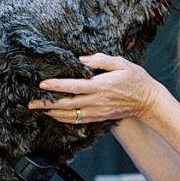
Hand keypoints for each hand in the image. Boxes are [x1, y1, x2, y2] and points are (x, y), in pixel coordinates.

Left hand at [27, 53, 167, 122]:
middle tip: (31, 103)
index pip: (73, 86)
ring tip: (40, 110)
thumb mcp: (121, 63)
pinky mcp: (99, 117)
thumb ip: (100, 60)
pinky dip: (65, 119)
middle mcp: (97, 101)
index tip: (42, 84)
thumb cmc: (136, 79)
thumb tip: (81, 60)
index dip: (57, 85)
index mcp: (101, 86)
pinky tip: (56, 116)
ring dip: (53, 113)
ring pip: (70, 114)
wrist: (148, 101)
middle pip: (67, 103)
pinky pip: (78, 120)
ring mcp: (98, 111)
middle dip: (47, 103)